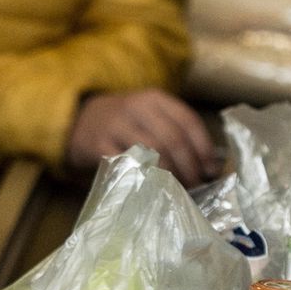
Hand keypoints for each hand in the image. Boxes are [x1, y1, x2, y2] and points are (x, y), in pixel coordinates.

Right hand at [65, 90, 219, 185]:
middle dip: (189, 167)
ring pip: (153, 152)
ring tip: (179, 190)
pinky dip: (145, 179)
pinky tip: (155, 190)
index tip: (211, 171)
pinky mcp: (98, 144)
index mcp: (155, 99)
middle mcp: (137, 107)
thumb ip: (177, 133)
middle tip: (196, 186)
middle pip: (173, 139)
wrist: (80, 120)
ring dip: (171, 176)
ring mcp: (116, 125)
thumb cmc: (126, 124)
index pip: (188, 121)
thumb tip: (210, 168)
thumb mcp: (150, 116)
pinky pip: (128, 164)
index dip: (203, 148)